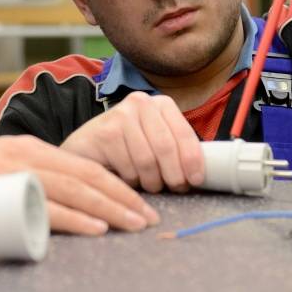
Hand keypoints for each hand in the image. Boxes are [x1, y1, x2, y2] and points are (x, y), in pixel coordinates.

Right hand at [0, 126, 159, 235]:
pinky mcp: (0, 192)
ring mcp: (14, 173)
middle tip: (148, 217)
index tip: (138, 202)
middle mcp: (27, 155)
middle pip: (88, 176)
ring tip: (134, 225)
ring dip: (110, 209)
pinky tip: (97, 228)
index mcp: (29, 148)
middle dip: (123, 198)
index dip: (116, 184)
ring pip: (75, 191)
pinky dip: (76, 218)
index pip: (85, 165)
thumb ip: (29, 179)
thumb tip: (62, 203)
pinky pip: (47, 207)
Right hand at [60, 93, 204, 193]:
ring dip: (151, 181)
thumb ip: (178, 150)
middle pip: (166, 147)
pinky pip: (128, 167)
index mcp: (161, 104)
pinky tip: (128, 178)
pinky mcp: (105, 131)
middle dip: (174, 175)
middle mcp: (141, 102)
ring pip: (148, 161)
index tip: (196, 180)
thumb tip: (203, 174)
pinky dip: (132, 181)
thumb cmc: (128, 148)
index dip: (192, 159)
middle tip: (174, 189)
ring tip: (149, 184)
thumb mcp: (157, 142)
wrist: (88, 146)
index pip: (184, 133)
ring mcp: (120, 114)